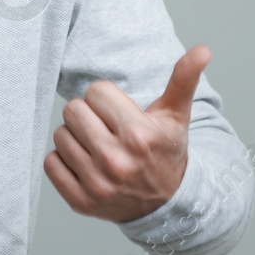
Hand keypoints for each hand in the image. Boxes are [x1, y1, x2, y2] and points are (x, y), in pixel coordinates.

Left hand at [44, 44, 210, 222]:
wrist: (166, 204)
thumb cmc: (166, 151)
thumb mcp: (177, 115)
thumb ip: (184, 78)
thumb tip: (203, 49)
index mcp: (139, 135)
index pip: (95, 91)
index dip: (107, 99)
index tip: (120, 114)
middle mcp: (116, 161)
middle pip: (72, 110)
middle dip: (88, 115)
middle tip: (106, 129)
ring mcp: (97, 184)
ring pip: (60, 134)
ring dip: (75, 137)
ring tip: (97, 146)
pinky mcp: (80, 201)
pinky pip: (51, 163)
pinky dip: (63, 161)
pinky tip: (85, 164)